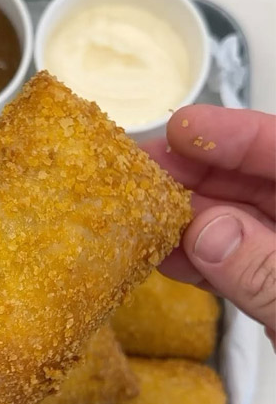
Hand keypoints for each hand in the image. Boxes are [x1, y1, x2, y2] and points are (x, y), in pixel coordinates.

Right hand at [145, 105, 275, 344]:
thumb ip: (270, 274)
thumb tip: (207, 231)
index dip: (241, 136)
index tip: (184, 128)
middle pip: (266, 185)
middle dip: (202, 173)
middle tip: (145, 168)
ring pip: (245, 228)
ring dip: (190, 220)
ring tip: (141, 209)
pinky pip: (239, 271)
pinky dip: (201, 264)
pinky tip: (164, 255)